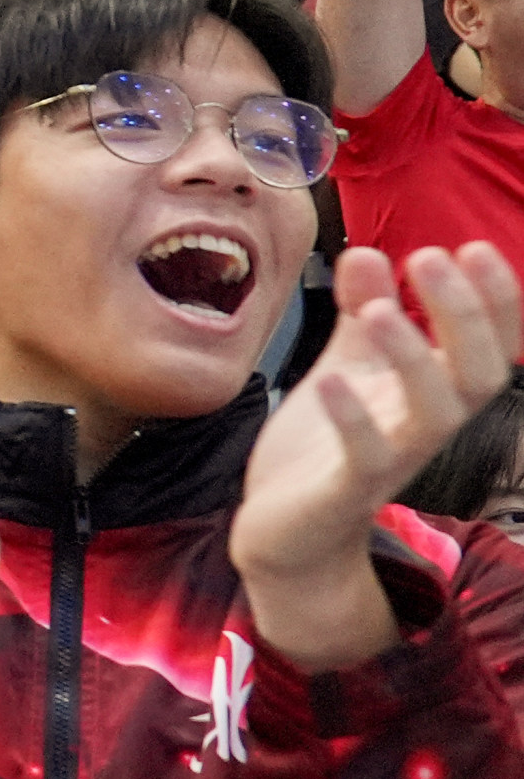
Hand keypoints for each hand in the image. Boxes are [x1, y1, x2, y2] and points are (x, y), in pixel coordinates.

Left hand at [233, 245, 522, 662]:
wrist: (285, 532)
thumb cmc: (324, 446)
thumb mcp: (346, 367)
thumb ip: (361, 315)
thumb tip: (367, 252)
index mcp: (433, 393)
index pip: (490, 347)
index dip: (494, 302)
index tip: (473, 246)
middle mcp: (425, 425)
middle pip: (478, 372)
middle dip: (463, 314)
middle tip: (432, 256)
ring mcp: (391, 459)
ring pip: (433, 413)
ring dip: (413, 356)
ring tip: (382, 308)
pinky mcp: (347, 489)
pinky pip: (366, 456)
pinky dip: (353, 418)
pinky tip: (329, 379)